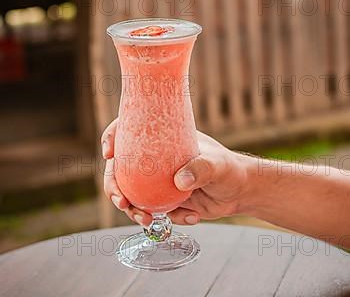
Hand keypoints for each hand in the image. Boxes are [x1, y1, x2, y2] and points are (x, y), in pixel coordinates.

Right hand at [101, 118, 248, 226]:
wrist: (241, 193)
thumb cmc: (229, 168)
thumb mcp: (215, 164)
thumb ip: (199, 169)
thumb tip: (179, 181)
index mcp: (162, 140)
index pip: (129, 130)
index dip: (113, 137)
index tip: (109, 152)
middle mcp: (155, 160)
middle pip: (120, 169)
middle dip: (113, 186)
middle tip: (121, 201)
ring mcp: (158, 182)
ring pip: (132, 195)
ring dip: (133, 210)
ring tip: (146, 219)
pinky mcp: (165, 201)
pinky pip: (154, 212)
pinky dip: (167, 219)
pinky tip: (192, 216)